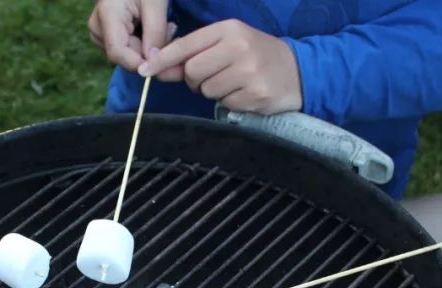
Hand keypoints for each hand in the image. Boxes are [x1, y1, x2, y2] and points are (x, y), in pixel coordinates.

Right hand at [88, 0, 174, 74]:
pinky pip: (128, 50)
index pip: (118, 53)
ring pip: (129, 55)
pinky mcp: (107, 37)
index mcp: (107, 15)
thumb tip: (152, 62)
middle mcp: (98, 29)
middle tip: (171, 30)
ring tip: (164, 25)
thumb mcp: (155, 3)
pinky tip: (154, 28)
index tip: (163, 59)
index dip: (140, 63)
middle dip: (151, 51)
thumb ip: (155, 32)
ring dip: (150, 47)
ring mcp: (100, 34)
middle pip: (125, 56)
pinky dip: (145, 43)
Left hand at [137, 20, 302, 113]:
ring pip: (206, 90)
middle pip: (192, 71)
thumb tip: (156, 68)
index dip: (162, 59)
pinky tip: (243, 93)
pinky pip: (224, 104)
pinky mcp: (256, 94)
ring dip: (213, 92)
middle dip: (195, 79)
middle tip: (213, 77)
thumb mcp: (227, 44)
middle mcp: (239, 46)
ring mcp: (249, 71)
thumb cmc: (255, 55)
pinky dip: (229, 102)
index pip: (186, 45)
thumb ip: (193, 55)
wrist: (298, 71)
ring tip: (232, 84)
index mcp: (229, 29)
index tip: (144, 70)